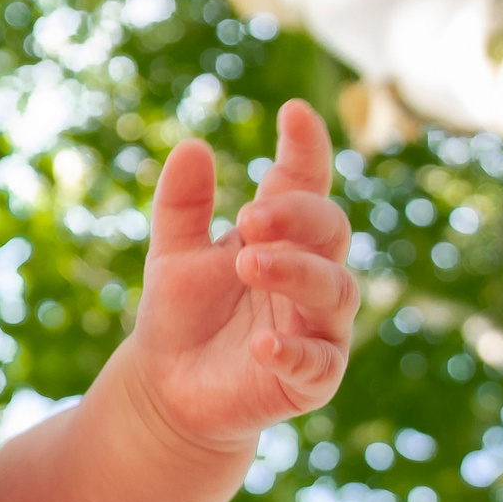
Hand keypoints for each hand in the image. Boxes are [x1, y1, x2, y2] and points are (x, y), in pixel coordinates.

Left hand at [122, 98, 356, 459]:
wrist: (167, 389)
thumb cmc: (182, 315)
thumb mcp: (173, 255)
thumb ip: (182, 206)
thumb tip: (191, 146)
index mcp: (282, 238)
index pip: (305, 185)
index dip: (306, 150)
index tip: (294, 113)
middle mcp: (310, 276)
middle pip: (329, 232)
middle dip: (296, 218)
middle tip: (250, 217)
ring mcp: (318, 327)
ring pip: (335, 291)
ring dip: (296, 273)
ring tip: (248, 262)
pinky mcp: (313, 378)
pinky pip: (318, 363)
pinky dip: (294, 351)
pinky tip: (263, 344)